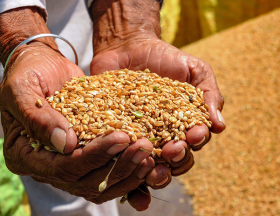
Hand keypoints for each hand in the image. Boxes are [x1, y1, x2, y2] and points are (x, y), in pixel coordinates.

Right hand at [0, 7, 155, 206]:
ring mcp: (69, 162)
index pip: (62, 168)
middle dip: (118, 166)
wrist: (43, 66)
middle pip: (85, 181)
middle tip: (143, 148)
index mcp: (26, 155)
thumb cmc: (29, 73)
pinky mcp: (87, 154)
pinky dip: (128, 171)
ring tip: (150, 156)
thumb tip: (66, 144)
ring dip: (128, 172)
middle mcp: (48, 165)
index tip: (120, 137)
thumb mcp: (22, 89)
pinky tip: (148, 161)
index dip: (93, 156)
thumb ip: (38, 118)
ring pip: (101, 183)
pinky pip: (108, 171)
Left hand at [89, 0, 225, 209]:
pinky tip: (124, 161)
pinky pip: (120, 152)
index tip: (193, 135)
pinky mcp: (117, 134)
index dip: (196, 142)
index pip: (194, 143)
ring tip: (150, 166)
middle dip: (176, 159)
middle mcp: (162, 136)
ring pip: (148, 164)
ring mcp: (138, 136)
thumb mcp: (195, 70)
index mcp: (183, 125)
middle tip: (172, 150)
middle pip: (174, 160)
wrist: (129, 47)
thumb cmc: (165, 58)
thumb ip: (209, 94)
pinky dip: (123, 161)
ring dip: (153, 170)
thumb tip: (220, 125)